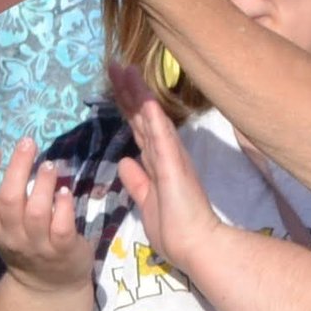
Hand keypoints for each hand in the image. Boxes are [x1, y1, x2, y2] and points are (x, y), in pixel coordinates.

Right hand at [0, 138, 88, 295]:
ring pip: (36, 213)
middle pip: (9, 201)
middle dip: (17, 170)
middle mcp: (13, 235)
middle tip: (27, 143)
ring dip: (43, 186)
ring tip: (49, 165)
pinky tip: (66, 191)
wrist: (47, 286)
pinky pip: (62, 227)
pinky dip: (64, 207)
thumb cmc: (20, 243)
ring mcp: (38, 243)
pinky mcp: (64, 249)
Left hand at [109, 63, 222, 276]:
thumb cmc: (174, 229)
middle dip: (128, 91)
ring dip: (138, 94)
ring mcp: (171, 157)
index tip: (115, 83)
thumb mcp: (147, 202)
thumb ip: (137, 181)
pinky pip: (162, 138)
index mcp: (157, 162)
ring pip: (151, 120)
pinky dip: (154, 118)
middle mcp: (165, 154)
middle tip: (115, 65)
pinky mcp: (174, 167)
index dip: (126, 105)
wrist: (196, 245)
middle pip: (142, 116)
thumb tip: (125, 161)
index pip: (138, 127)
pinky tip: (146, 100)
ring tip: (125, 70)